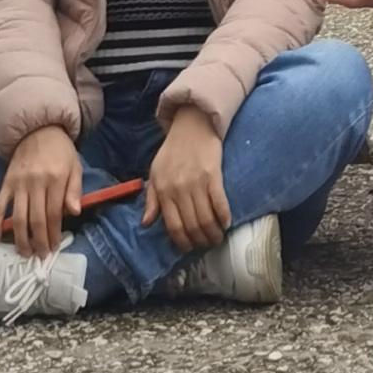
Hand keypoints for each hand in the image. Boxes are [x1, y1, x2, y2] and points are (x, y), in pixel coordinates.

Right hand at [0, 125, 82, 256]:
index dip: (53, 234)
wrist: (39, 129)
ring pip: (18, 218)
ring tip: (25, 253)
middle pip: (36, 220)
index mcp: (55, 178)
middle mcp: (36, 182)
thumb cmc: (60, 151)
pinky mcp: (6, 183)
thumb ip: (74, 190)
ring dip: (21, 239)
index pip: (53, 214)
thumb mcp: (75, 166)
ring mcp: (19, 183)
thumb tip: (75, 213)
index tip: (54, 248)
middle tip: (40, 256)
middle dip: (38, 242)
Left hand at [143, 108, 231, 251]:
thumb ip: (151, 199)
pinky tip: (226, 223)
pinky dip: (223, 217)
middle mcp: (179, 189)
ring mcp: (196, 182)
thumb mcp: (155, 173)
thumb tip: (146, 223)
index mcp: (163, 190)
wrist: (191, 123)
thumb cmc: (172, 150)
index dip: (182, 242)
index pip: (173, 226)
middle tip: (205, 246)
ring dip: (213, 233)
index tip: (189, 248)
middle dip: (200, 241)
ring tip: (217, 238)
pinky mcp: (213, 174)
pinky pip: (219, 202)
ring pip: (205, 218)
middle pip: (191, 226)